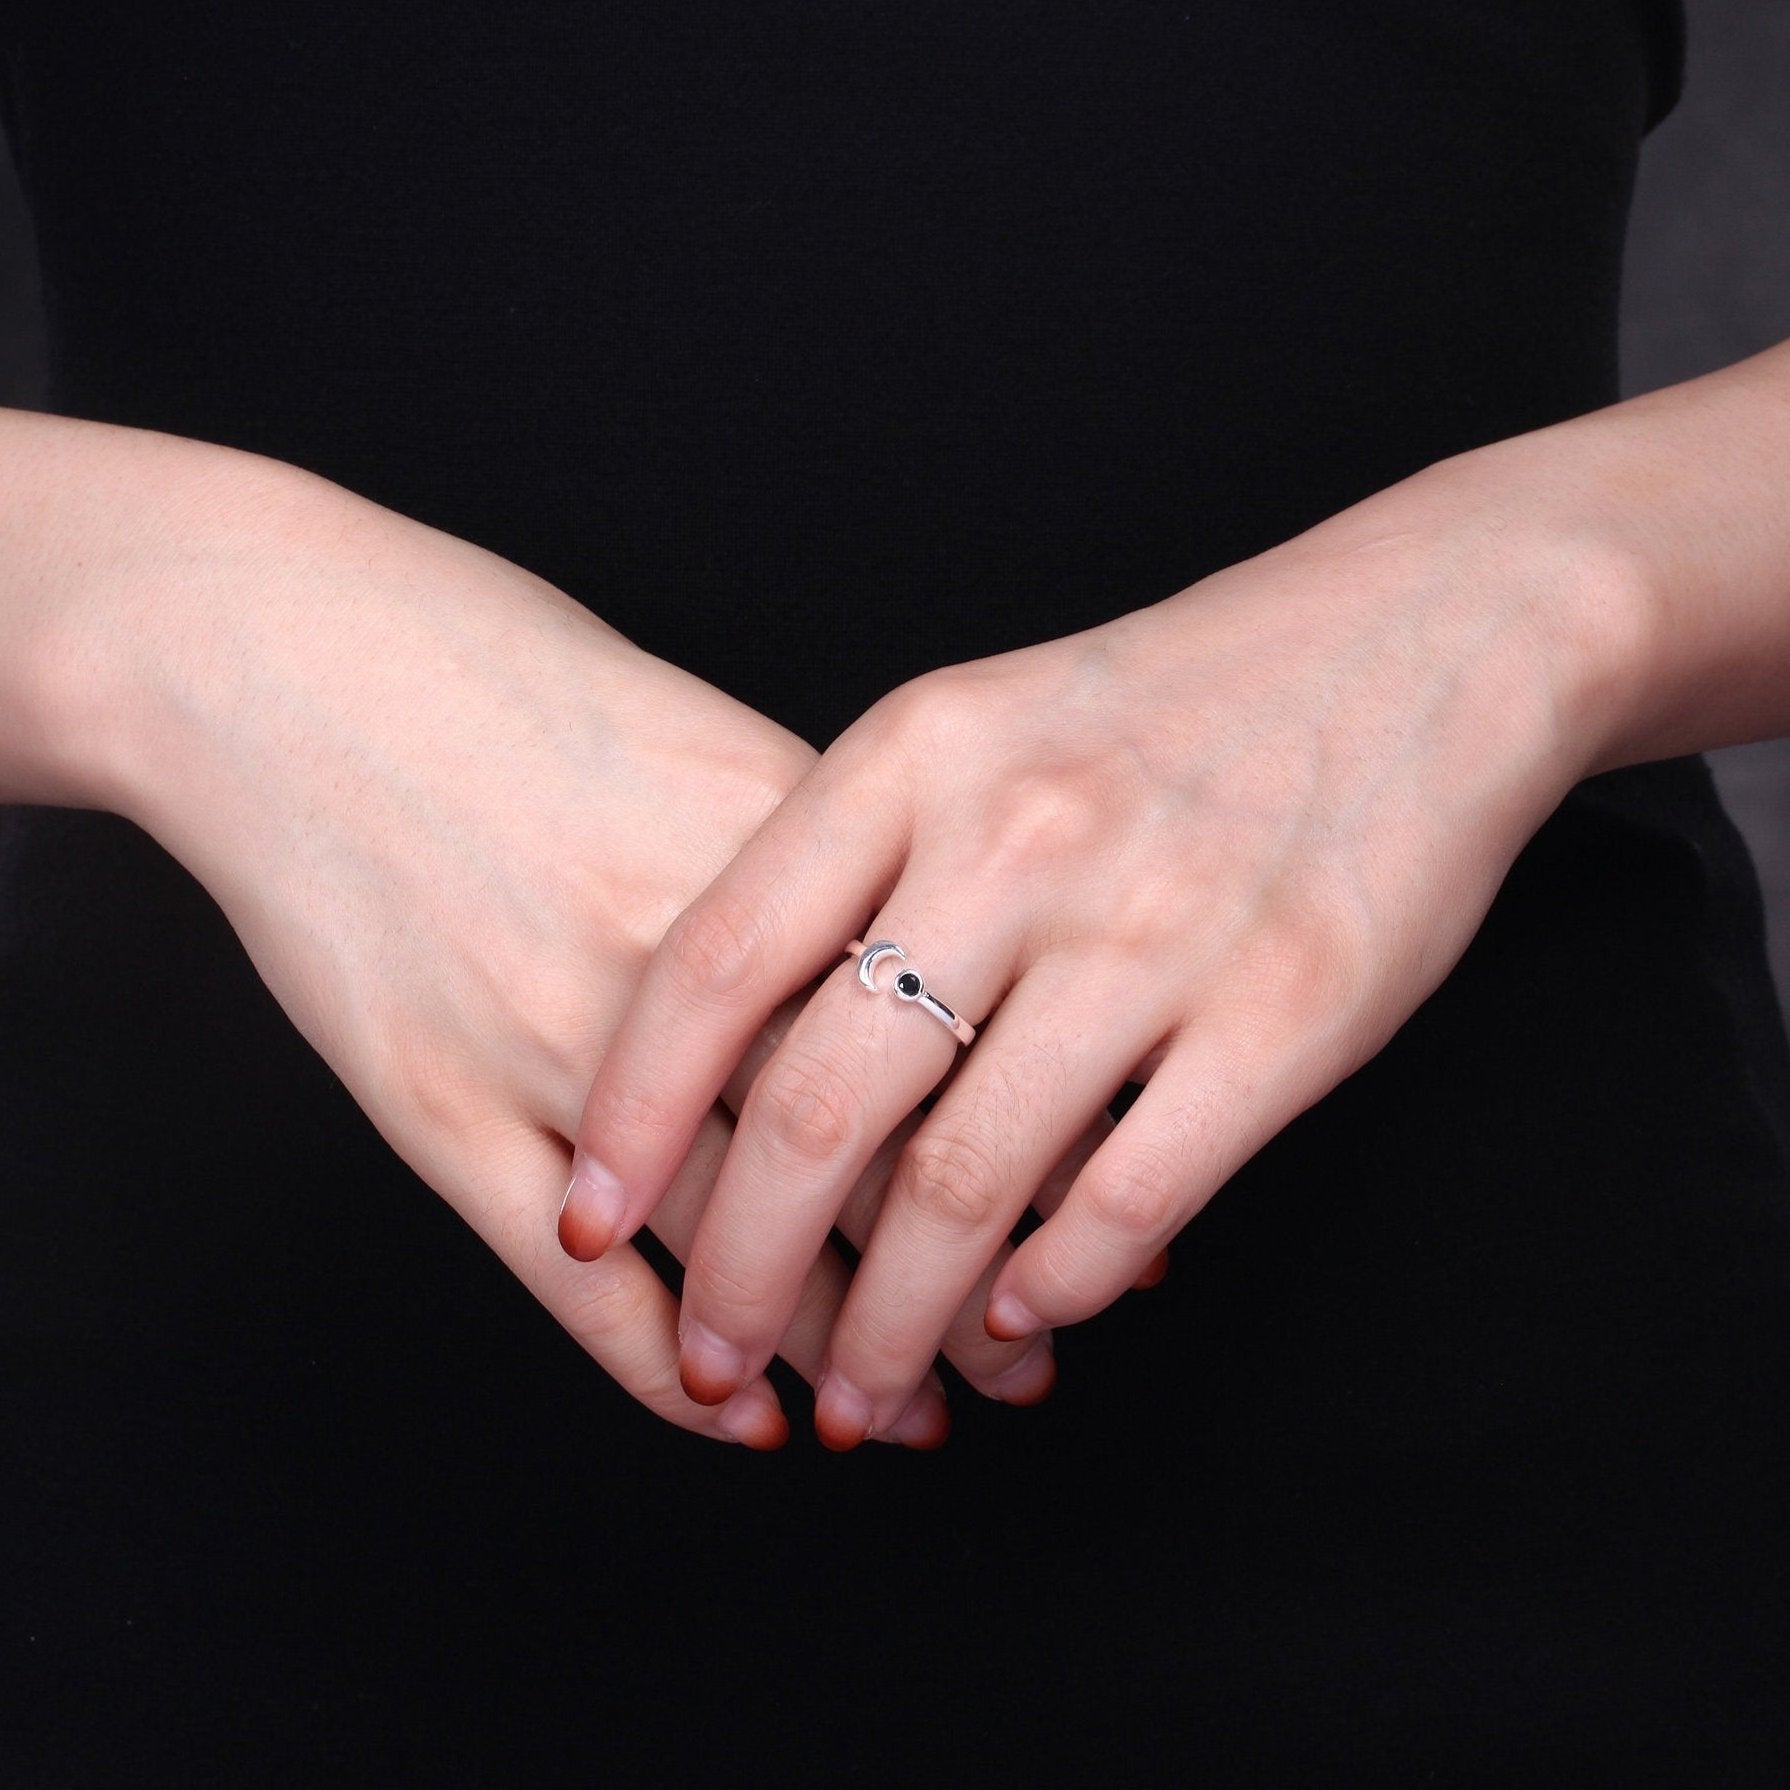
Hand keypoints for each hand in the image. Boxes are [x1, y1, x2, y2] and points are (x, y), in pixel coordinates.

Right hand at [60, 429, 1054, 1444]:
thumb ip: (819, 851)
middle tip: (1031, 1360)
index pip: (947, 1026)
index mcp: (768, 841)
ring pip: (733, 1236)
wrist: (280, 654)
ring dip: (837, 1344)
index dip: (1037, 1142)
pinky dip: (663, 1361)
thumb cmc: (494, 668)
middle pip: (862, 1150)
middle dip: (966, 1278)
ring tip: (915, 1413)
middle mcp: (677, 951)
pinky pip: (571, 1273)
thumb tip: (938, 949)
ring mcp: (549, 1036)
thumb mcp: (692, 726)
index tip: (1103, 1212)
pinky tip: (735, 1417)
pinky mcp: (432, 1101)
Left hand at [570, 448, 1622, 1443]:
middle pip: (822, 1103)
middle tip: (718, 1351)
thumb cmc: (1172, 703)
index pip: (718, 961)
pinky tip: (1020, 1320)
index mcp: (918, 756)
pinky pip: (1129, 1198)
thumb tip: (757, 1068)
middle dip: (745, 1266)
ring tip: (858, 1393)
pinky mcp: (1287, 1013)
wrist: (1422, 639)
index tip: (591, 1216)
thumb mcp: (982, 728)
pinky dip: (1055, 1286)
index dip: (636, 1110)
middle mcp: (1020, 840)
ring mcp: (1156, 930)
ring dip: (894, 1321)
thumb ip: (863, 868)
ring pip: (970, 1184)